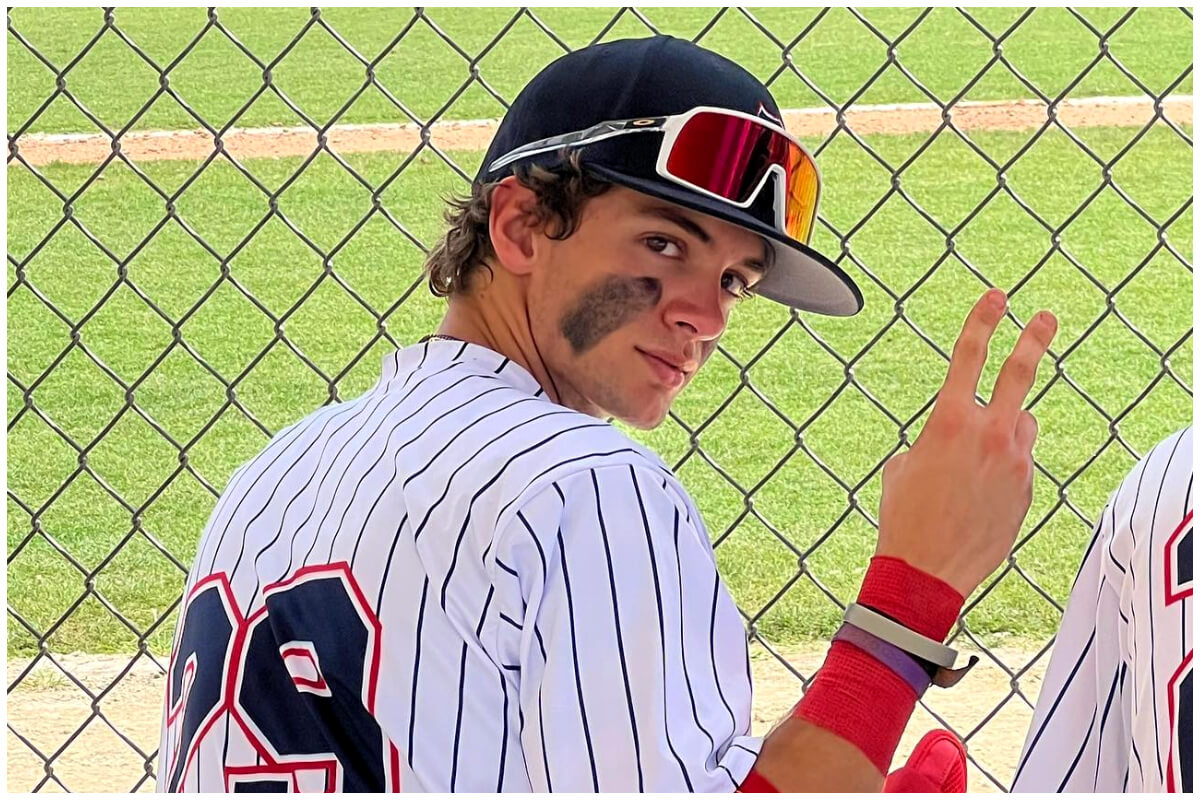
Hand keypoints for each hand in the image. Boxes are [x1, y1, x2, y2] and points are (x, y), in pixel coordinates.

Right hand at [875, 289, 1056, 596]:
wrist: (925, 571)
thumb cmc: (903, 517)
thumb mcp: (902, 468)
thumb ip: (933, 442)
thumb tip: (950, 443)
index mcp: (950, 422)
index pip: (970, 355)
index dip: (983, 321)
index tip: (997, 297)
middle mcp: (989, 434)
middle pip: (1020, 373)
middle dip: (1034, 339)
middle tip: (1045, 318)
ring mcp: (1015, 463)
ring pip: (1023, 425)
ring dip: (1009, 427)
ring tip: (980, 458)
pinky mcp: (1027, 490)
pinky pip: (1021, 464)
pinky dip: (1005, 469)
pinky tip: (979, 498)